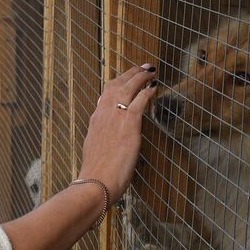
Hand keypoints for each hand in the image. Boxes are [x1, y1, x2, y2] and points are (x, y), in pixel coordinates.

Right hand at [76, 64, 159, 200]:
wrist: (96, 182)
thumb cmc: (96, 172)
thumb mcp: (95, 148)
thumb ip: (103, 137)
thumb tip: (109, 136)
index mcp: (95, 119)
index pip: (106, 93)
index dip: (118, 83)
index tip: (127, 78)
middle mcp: (103, 114)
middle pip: (116, 84)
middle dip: (130, 73)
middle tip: (142, 67)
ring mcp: (115, 117)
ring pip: (128, 88)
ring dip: (141, 77)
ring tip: (151, 71)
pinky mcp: (128, 124)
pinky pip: (140, 101)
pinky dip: (147, 92)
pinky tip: (154, 88)